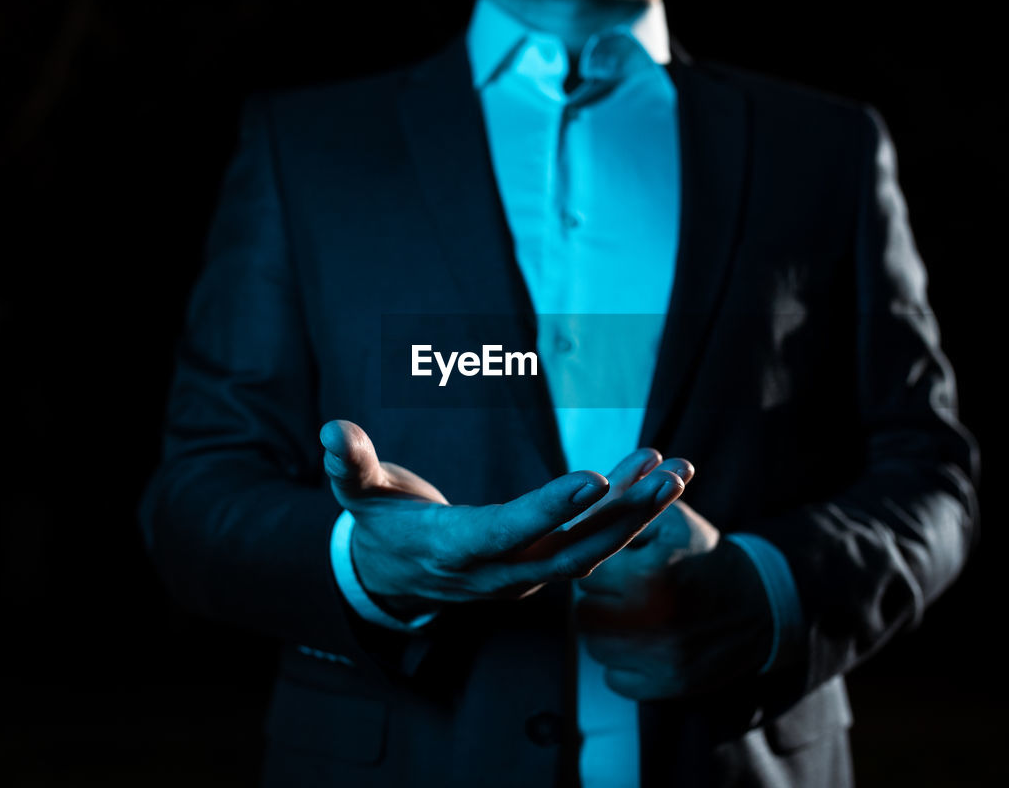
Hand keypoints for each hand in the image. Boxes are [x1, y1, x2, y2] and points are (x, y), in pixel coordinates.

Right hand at [320, 420, 687, 617]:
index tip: (593, 480)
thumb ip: (350, 466)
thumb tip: (331, 430)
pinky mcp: (545, 565)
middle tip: (666, 474)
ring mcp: (528, 573)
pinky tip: (652, 472)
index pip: (509, 532)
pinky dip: (626, 509)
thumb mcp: (359, 497)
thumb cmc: (379, 525)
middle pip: (572, 549)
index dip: (550, 509)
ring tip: (677, 468)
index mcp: (457, 549)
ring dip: (639, 511)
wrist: (395, 578)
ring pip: (594, 548)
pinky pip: (593, 539)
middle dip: (623, 514)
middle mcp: (501, 570)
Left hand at [576, 492, 774, 700]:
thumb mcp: (671, 521)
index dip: (603, 569)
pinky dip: (624, 664)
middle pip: (584, 612)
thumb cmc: (704, 557)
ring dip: (607, 633)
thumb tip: (576, 515)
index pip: (587, 575)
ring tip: (634, 616)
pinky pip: (615, 679)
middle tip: (626, 592)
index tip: (621, 567)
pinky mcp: (668, 685)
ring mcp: (660, 658)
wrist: (759, 604)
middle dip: (600, 601)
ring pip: (594, 647)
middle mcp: (651, 620)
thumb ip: (622, 511)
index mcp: (648, 575)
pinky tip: (645, 644)